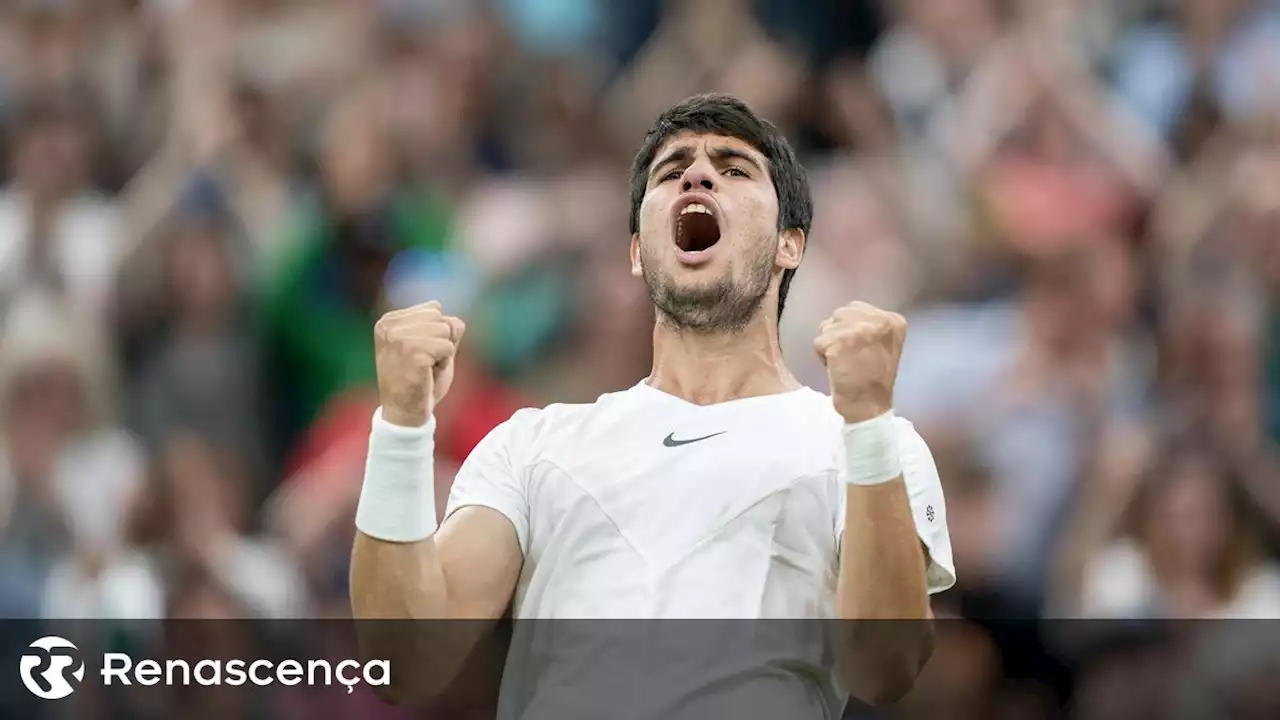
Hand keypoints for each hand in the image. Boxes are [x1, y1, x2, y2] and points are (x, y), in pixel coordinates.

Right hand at [374, 300, 466, 426]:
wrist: (405, 413)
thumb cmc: (419, 380)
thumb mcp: (429, 346)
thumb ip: (442, 328)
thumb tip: (456, 322)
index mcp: (389, 320)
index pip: (434, 309)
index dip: (437, 335)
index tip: (420, 354)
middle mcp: (390, 326)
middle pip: (441, 318)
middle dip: (442, 342)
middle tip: (425, 363)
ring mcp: (400, 338)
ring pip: (446, 331)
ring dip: (443, 354)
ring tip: (425, 369)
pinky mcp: (413, 351)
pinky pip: (448, 347)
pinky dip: (444, 363)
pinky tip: (427, 375)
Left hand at [814, 301, 906, 422]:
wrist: (870, 407)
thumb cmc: (874, 379)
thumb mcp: (884, 345)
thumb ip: (871, 326)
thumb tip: (844, 316)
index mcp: (894, 320)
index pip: (856, 308)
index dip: (851, 329)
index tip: (860, 351)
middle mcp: (880, 320)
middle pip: (840, 314)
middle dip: (838, 334)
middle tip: (850, 358)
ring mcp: (860, 329)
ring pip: (827, 326)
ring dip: (829, 345)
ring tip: (844, 363)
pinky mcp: (840, 341)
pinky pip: (818, 342)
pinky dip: (821, 357)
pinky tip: (837, 369)